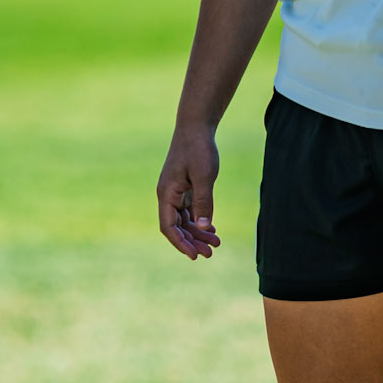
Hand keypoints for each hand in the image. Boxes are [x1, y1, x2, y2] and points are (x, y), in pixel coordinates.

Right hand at [157, 124, 221, 260]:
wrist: (196, 127)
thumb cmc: (198, 149)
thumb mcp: (204, 176)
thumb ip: (204, 202)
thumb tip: (202, 228)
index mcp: (167, 194)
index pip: (169, 227)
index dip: (181, 243)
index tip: (195, 256)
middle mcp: (168, 195)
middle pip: (177, 227)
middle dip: (192, 241)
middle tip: (210, 254)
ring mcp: (175, 192)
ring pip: (184, 220)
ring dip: (198, 233)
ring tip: (216, 243)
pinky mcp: (184, 188)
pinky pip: (189, 211)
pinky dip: (199, 221)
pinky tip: (212, 229)